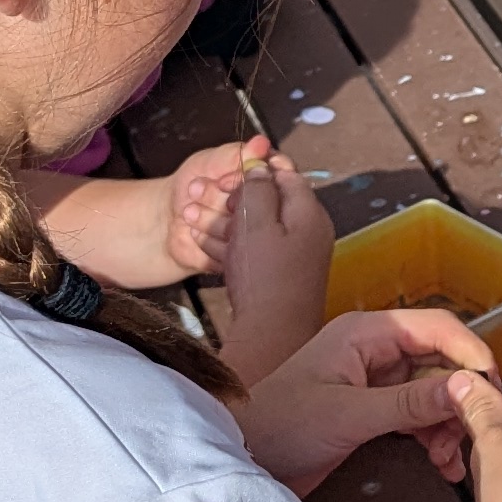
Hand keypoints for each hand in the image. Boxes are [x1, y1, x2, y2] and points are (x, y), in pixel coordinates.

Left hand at [157, 137, 261, 280]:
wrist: (167, 220)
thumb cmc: (192, 185)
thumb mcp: (209, 162)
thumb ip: (235, 155)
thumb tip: (261, 143)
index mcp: (268, 179)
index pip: (279, 176)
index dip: (247, 179)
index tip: (221, 181)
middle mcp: (270, 208)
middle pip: (260, 204)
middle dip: (219, 197)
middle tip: (194, 191)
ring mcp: (258, 236)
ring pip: (244, 230)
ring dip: (210, 219)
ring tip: (188, 211)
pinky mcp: (243, 258)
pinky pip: (232, 252)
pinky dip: (207, 241)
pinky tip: (195, 232)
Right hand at [213, 146, 334, 385]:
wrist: (272, 335)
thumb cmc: (265, 277)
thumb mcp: (258, 223)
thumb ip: (258, 190)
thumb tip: (260, 169)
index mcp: (309, 213)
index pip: (287, 175)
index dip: (259, 166)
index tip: (232, 166)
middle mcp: (307, 232)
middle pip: (271, 201)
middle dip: (237, 196)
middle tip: (208, 194)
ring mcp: (294, 256)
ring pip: (258, 227)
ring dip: (226, 220)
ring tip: (192, 215)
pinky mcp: (279, 276)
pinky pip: (254, 251)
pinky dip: (231, 245)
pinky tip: (204, 243)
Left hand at [235, 307, 493, 495]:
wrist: (243, 462)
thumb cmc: (282, 426)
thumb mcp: (350, 414)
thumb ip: (410, 403)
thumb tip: (465, 389)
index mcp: (367, 332)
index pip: (437, 327)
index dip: (471, 353)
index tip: (493, 389)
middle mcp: (376, 350)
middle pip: (441, 363)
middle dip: (459, 401)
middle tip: (472, 437)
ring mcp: (375, 381)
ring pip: (433, 394)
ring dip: (448, 425)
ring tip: (451, 461)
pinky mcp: (372, 410)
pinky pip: (417, 416)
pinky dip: (433, 438)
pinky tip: (442, 464)